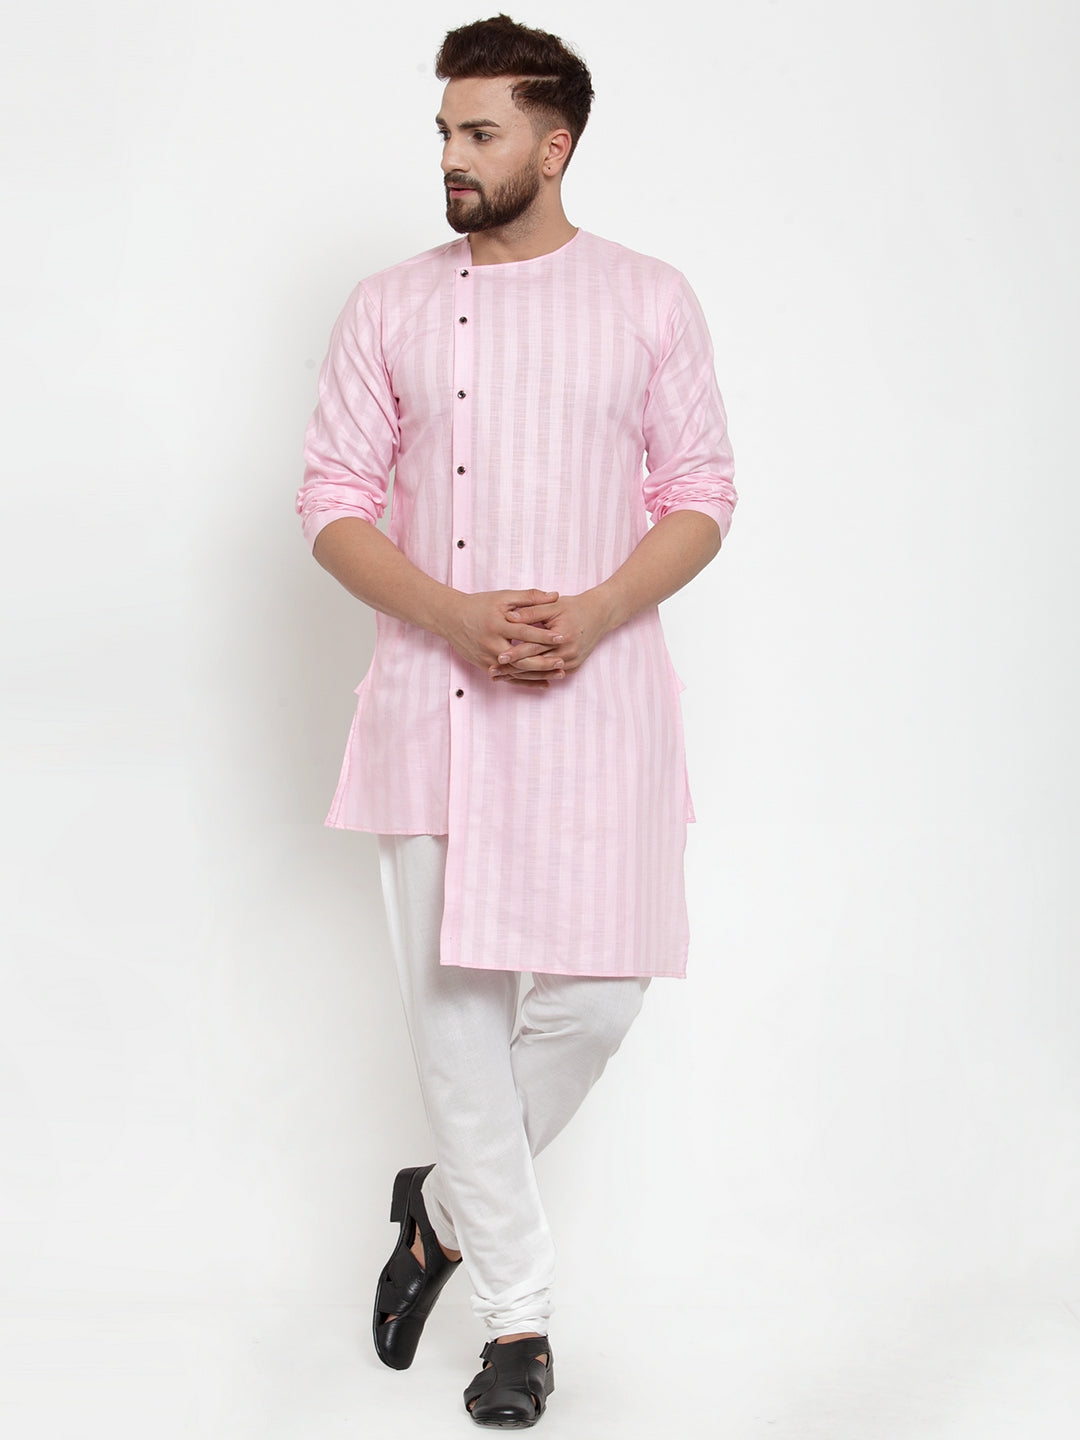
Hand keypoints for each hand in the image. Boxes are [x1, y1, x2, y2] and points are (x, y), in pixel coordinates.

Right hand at [441, 589, 565, 685]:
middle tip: (563, 662)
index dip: (543, 635)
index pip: (523, 632)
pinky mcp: (484, 666)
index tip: (561, 637)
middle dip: (543, 662)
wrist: (450, 618)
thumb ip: (529, 597)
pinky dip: (526, 681)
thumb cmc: (479, 605)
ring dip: (538, 674)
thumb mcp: (503, 597)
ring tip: (559, 674)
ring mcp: (487, 658)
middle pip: (520, 658)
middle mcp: (491, 644)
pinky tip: (544, 682)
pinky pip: (508, 677)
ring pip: (516, 671)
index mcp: (496, 624)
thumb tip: (554, 595)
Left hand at [489, 590, 615, 680]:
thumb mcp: (552, 605)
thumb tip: (509, 616)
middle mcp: (568, 653)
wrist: (600, 615)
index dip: (515, 653)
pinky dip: (532, 677)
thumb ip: (531, 611)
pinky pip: (548, 675)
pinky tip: (515, 677)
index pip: (534, 648)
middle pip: (535, 665)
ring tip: (499, 677)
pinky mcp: (572, 668)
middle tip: (492, 671)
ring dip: (519, 676)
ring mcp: (571, 663)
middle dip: (513, 669)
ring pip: (540, 674)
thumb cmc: (573, 607)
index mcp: (563, 636)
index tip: (497, 656)